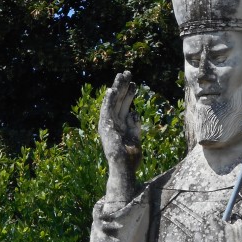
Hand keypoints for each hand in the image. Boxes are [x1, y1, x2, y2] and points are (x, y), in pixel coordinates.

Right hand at [99, 71, 140, 204]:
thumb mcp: (136, 137)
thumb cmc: (130, 157)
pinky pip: (106, 110)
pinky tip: (111, 90)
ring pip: (112, 102)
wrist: (123, 167)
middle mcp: (113, 123)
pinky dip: (108, 100)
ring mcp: (108, 124)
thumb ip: (135, 125)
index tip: (134, 84)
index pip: (124, 105)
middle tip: (127, 73)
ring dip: (116, 88)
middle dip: (123, 87)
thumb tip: (134, 112)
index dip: (129, 94)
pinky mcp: (105, 127)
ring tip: (121, 75)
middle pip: (118, 100)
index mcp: (121, 125)